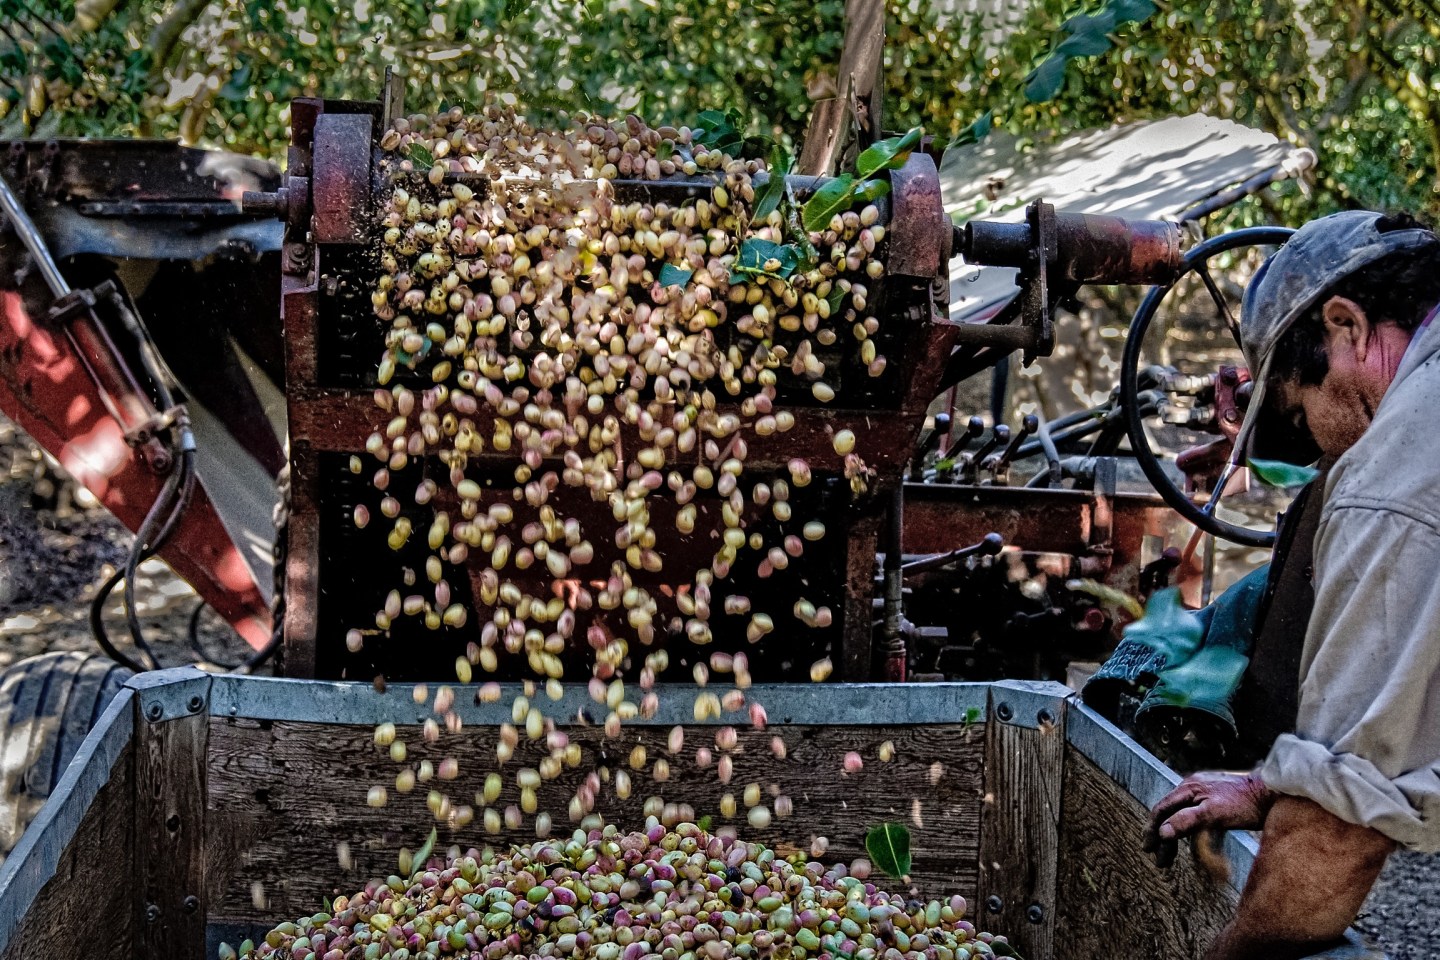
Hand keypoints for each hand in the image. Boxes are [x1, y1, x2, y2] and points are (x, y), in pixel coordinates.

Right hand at [1144, 772, 1274, 867]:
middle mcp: (1193, 788)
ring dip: (1176, 837)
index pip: (1162, 808)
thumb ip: (1187, 821)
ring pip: (1182, 817)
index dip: (1152, 829)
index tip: (1148, 848)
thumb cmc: (1246, 803)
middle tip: (1160, 859)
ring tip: (1171, 857)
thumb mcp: (1214, 813)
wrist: (1274, 794)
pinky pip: (1196, 818)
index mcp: (1189, 787)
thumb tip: (1163, 832)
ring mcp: (1205, 793)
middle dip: (1163, 837)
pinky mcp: (1217, 801)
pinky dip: (1190, 832)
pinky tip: (1192, 843)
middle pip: (1170, 814)